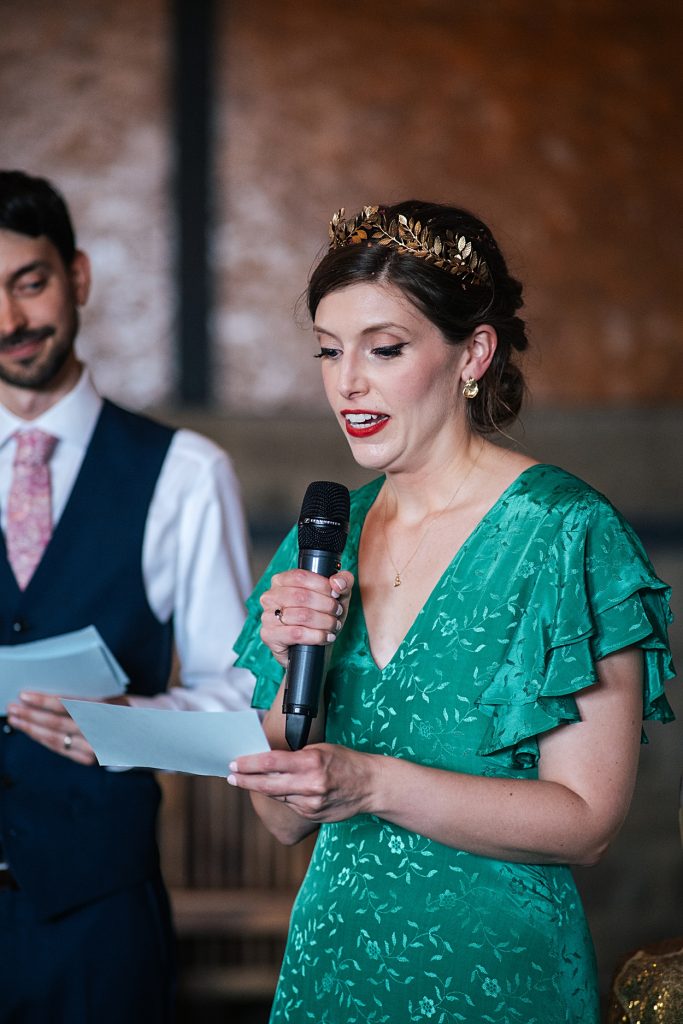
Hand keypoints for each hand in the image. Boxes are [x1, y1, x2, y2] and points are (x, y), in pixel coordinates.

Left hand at [6, 692, 128, 764]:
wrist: (156, 732)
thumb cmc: (132, 707)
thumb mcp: (116, 696)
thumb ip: (89, 697)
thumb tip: (52, 694)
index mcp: (111, 711)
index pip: (70, 705)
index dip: (45, 701)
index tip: (25, 694)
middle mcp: (103, 732)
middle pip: (59, 723)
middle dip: (32, 715)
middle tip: (12, 707)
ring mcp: (97, 748)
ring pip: (57, 739)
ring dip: (33, 729)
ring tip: (16, 719)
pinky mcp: (93, 758)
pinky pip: (63, 749)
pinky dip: (45, 740)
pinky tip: (32, 732)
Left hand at [228, 742, 375, 823]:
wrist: (371, 786)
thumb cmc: (346, 761)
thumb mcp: (321, 749)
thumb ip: (295, 757)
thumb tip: (267, 761)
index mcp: (311, 763)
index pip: (271, 763)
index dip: (249, 764)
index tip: (234, 763)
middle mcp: (310, 785)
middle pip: (267, 785)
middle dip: (245, 780)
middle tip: (231, 776)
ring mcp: (311, 804)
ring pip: (277, 796)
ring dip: (261, 788)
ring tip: (248, 780)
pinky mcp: (312, 816)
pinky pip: (289, 805)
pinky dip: (281, 796)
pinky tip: (279, 789)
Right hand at [260, 569, 353, 667]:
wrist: (312, 648)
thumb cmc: (321, 616)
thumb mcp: (336, 596)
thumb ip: (343, 581)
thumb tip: (337, 582)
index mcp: (281, 580)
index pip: (300, 577)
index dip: (322, 585)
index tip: (336, 595)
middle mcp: (270, 596)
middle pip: (301, 596)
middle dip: (326, 605)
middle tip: (337, 612)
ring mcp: (267, 616)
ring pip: (301, 615)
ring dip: (324, 622)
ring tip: (333, 626)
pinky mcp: (269, 635)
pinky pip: (296, 634)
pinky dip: (317, 636)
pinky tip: (326, 637)